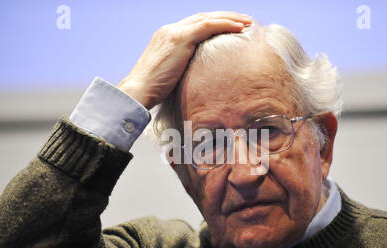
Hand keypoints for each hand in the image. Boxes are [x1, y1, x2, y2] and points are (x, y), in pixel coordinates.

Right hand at [117, 11, 251, 109]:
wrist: (139, 91)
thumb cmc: (153, 91)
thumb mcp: (171, 75)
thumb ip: (184, 69)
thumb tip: (200, 78)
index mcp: (167, 37)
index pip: (195, 25)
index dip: (215, 24)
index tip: (231, 28)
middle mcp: (170, 30)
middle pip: (203, 17)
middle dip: (225, 17)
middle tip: (244, 20)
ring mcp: (174, 32)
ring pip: (207, 18)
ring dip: (230, 18)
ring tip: (247, 22)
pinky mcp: (180, 39)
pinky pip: (207, 26)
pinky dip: (225, 25)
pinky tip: (239, 28)